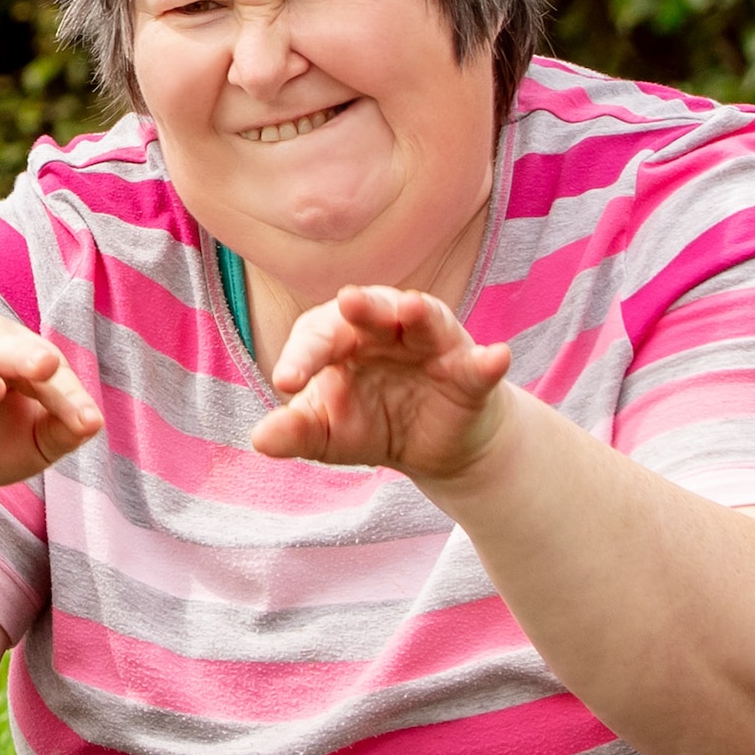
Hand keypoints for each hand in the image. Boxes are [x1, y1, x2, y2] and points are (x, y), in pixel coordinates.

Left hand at [251, 284, 515, 482]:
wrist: (433, 450)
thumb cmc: (372, 424)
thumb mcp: (330, 435)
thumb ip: (297, 433)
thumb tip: (258, 439)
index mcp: (344, 339)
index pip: (319, 335)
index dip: (302, 356)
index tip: (285, 383)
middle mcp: (388, 331)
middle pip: (372, 310)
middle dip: (361, 307)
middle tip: (346, 303)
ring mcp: (433, 346)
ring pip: (426, 321)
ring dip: (421, 313)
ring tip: (412, 307)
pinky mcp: (470, 372)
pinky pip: (480, 364)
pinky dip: (488, 360)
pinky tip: (496, 356)